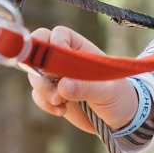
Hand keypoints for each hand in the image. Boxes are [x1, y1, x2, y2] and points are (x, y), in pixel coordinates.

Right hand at [25, 26, 142, 134]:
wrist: (118, 118)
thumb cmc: (118, 96)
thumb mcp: (108, 91)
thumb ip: (87, 87)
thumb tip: (62, 86)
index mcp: (81, 48)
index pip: (59, 34)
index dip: (55, 45)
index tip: (59, 63)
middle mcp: (65, 59)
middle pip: (39, 52)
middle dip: (39, 68)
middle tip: (50, 84)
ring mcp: (57, 77)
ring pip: (35, 75)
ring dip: (43, 90)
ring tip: (61, 103)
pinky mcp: (52, 95)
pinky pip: (37, 95)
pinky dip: (45, 104)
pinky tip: (62, 110)